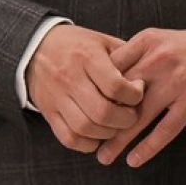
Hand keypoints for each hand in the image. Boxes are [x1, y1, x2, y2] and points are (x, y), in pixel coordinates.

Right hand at [26, 24, 144, 155]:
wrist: (35, 48)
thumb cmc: (77, 45)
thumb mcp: (102, 41)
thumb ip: (125, 56)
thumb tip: (150, 73)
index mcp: (87, 57)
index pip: (115, 86)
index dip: (134, 95)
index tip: (139, 92)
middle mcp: (70, 79)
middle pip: (102, 112)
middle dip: (125, 120)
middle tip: (132, 116)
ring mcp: (57, 98)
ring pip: (85, 128)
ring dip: (108, 134)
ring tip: (117, 126)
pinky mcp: (48, 113)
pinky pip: (69, 138)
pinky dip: (88, 144)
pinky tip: (99, 136)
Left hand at [97, 27, 185, 168]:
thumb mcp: (158, 40)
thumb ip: (133, 56)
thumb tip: (99, 79)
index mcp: (146, 42)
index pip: (109, 70)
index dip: (94, 91)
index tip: (82, 109)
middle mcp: (158, 60)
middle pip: (119, 95)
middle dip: (100, 119)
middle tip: (86, 138)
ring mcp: (176, 81)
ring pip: (139, 117)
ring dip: (118, 141)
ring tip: (104, 157)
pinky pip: (165, 130)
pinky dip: (147, 147)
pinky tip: (134, 160)